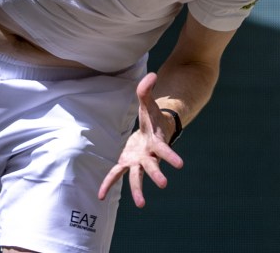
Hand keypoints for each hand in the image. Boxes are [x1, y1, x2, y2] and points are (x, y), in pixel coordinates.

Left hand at [97, 72, 184, 207]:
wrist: (154, 132)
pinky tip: (100, 196)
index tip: (180, 165)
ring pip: (138, 177)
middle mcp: (149, 156)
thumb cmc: (153, 118)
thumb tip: (152, 75)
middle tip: (163, 185)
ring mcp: (138, 162)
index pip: (164, 149)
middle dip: (156, 175)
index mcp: (156, 143)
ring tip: (141, 205)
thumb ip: (147, 90)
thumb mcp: (148, 103)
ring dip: (138, 190)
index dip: (170, 155)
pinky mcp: (127, 163)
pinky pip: (116, 175)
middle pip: (152, 166)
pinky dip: (108, 184)